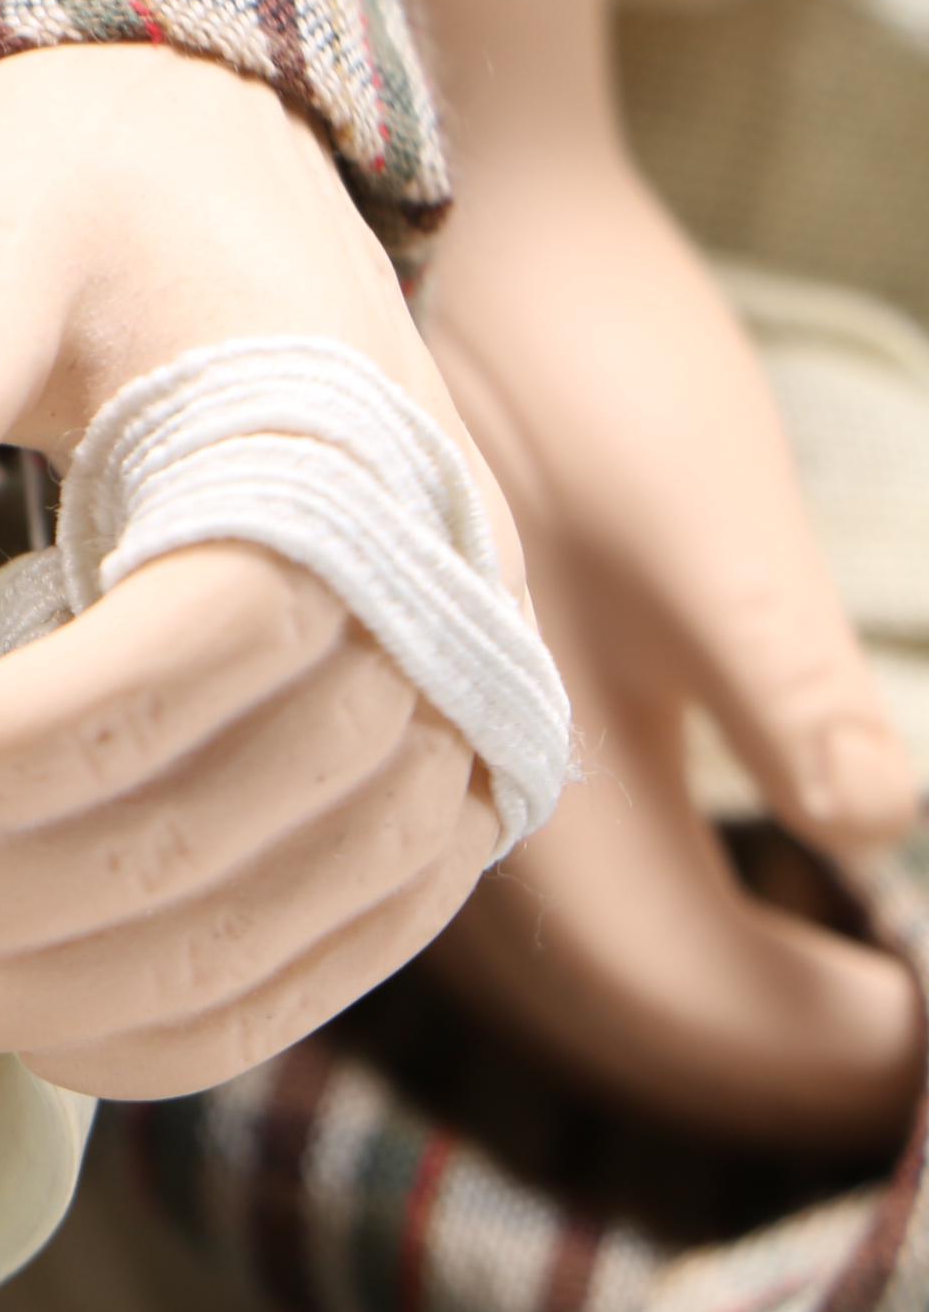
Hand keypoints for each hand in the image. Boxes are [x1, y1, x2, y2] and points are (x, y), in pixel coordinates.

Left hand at [0, 44, 512, 1102]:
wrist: (193, 218)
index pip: (229, 635)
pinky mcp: (421, 807)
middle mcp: (448, 597)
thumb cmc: (79, 219)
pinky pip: (330, 956)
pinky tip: (52, 1043)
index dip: (60, 737)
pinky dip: (194, 1026)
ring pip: (291, 909)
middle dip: (40, 886)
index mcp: (357, 445)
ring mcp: (451, 717)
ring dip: (98, 983)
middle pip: (253, 799)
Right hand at [417, 160, 919, 1149]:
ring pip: (599, 986)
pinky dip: (676, 954)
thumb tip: (886, 828)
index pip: (688, 1002)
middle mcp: (468, 827)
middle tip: (917, 1057)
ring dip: (726, 1020)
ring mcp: (456, 800)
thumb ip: (788, 687)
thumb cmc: (576, 364)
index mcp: (530, 787)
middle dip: (783, 1062)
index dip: (827, 1048)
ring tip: (858, 1008)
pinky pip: (570, 920)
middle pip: (637, 1026)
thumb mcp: (707, 516)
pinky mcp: (471, 755)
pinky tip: (755, 914)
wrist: (431, 249)